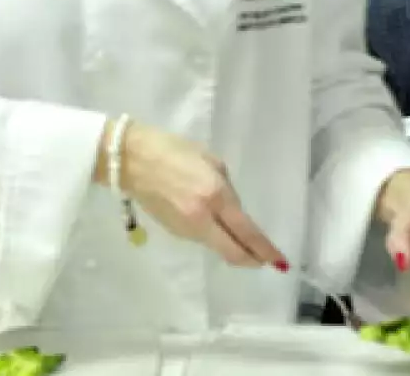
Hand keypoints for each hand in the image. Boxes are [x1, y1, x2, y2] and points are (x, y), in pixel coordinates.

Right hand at [114, 121, 289, 270]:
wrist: (128, 159)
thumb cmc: (171, 149)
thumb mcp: (209, 159)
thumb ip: (225, 187)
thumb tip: (233, 209)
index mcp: (214, 195)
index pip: (247, 232)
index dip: (266, 250)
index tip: (280, 261)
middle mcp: (202, 218)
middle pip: (233, 252)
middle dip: (253, 259)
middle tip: (265, 260)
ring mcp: (186, 229)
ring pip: (217, 247)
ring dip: (232, 247)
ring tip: (240, 238)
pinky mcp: (173, 231)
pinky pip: (201, 239)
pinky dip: (213, 238)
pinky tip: (213, 226)